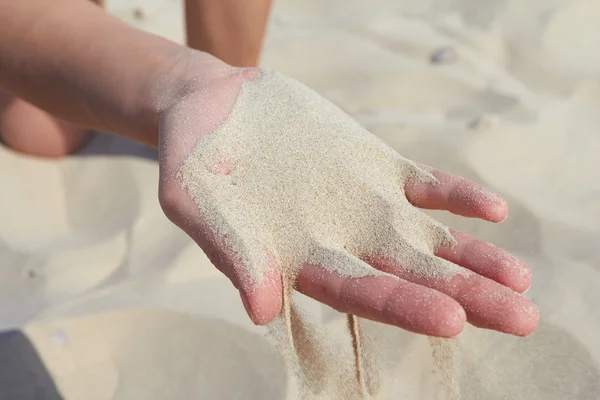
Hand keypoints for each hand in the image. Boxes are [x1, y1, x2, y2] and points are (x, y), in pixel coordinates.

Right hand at [157, 61, 538, 337]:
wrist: (213, 105)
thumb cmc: (192, 159)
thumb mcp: (195, 203)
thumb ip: (231, 252)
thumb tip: (260, 310)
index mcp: (298, 258)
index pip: (359, 291)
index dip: (402, 306)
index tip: (453, 321)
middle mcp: (340, 239)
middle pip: (410, 275)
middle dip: (464, 296)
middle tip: (522, 318)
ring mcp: (362, 202)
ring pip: (427, 237)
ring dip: (473, 256)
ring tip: (521, 278)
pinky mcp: (373, 164)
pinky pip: (424, 185)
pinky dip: (457, 196)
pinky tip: (494, 210)